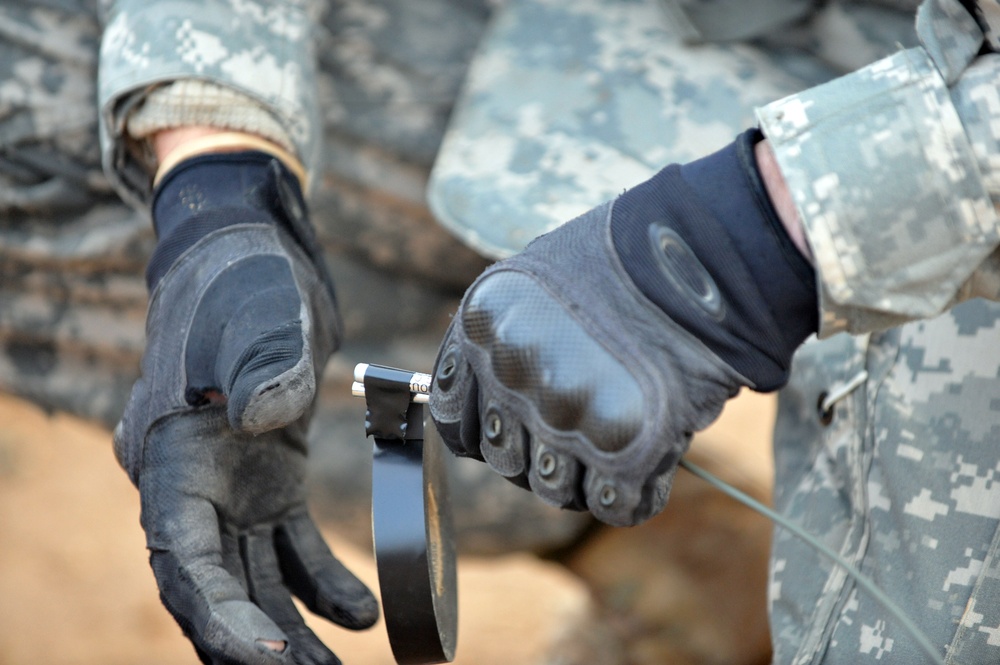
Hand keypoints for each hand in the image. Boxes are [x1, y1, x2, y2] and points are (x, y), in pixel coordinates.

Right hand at [115, 144, 377, 663]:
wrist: (254, 257)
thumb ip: (263, 366)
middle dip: (256, 644)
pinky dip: (319, 581)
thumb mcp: (259, 314)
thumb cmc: (246, 282)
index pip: (181, 558)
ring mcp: (228, 488)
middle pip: (213, 587)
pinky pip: (288, 548)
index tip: (269, 661)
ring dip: (289, 632)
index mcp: (168, 458)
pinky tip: (359, 611)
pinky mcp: (267, 480)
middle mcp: (189, 485)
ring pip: (250, 580)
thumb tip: (266, 419)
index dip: (219, 617)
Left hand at [430, 130, 817, 526]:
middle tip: (583, 420)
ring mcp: (566, 417)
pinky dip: (631, 492)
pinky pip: (612, 504)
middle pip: (507, 461)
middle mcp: (514, 377)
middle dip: (541, 450)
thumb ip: (504, 339)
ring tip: (619, 431)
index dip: (486, 429)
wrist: (709, 246)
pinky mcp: (628, 449)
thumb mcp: (536, 278)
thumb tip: (494, 392)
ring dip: (586, 471)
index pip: (453, 422)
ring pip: (555, 489)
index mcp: (482, 329)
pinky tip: (648, 456)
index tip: (516, 421)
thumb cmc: (628, 256)